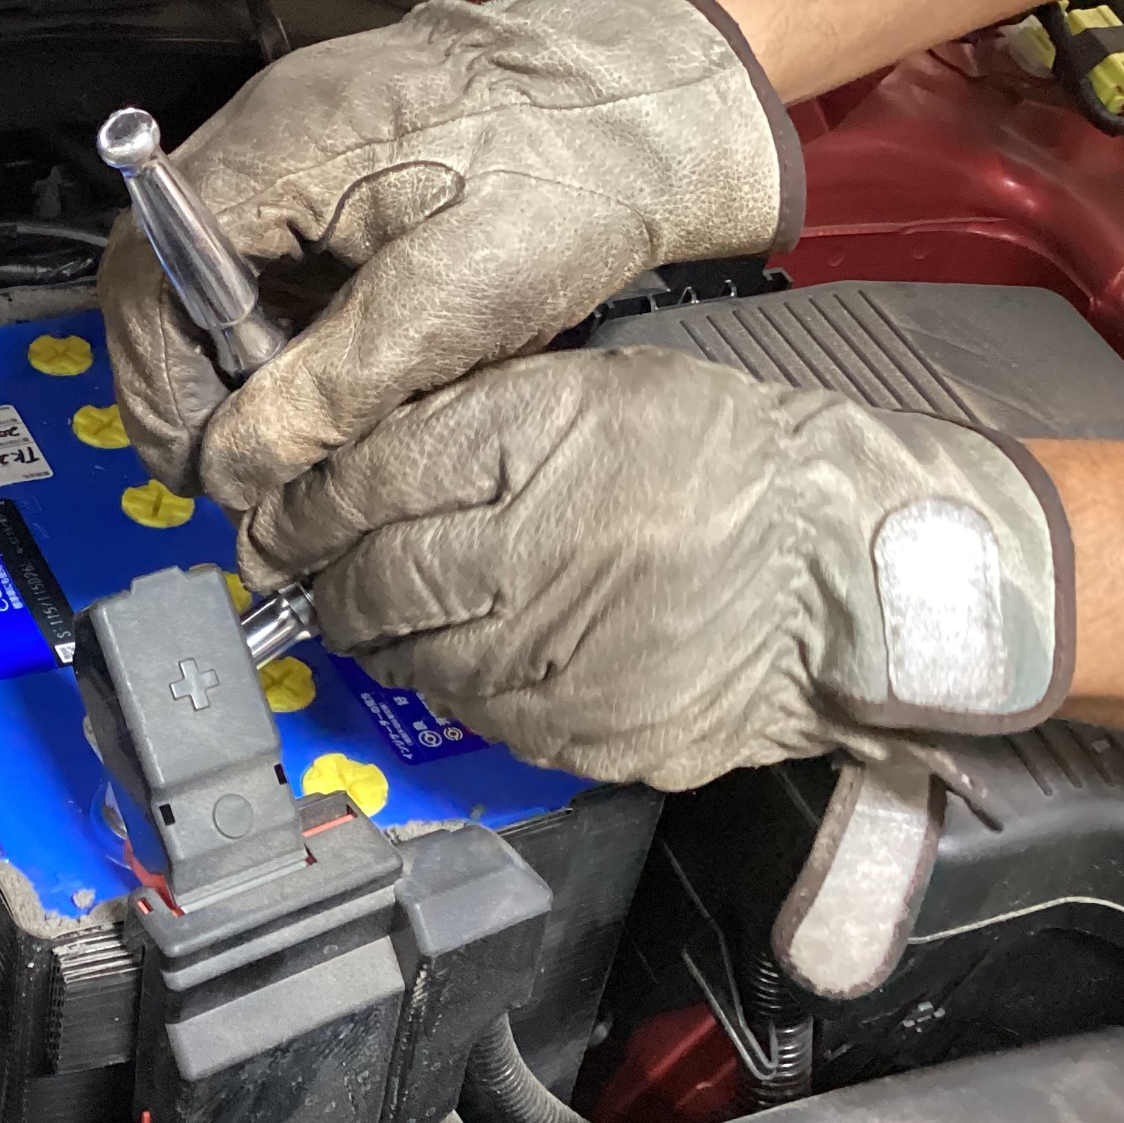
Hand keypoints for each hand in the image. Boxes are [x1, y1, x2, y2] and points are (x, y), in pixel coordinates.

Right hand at [97, 0, 798, 515]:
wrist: (659, 90)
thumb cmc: (580, 167)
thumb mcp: (462, 299)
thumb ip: (336, 386)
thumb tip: (236, 465)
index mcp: (278, 148)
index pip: (145, 277)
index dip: (156, 386)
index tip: (200, 465)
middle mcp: (266, 134)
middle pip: (166, 278)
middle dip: (194, 384)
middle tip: (245, 466)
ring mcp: (298, 145)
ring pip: (216, 276)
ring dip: (242, 363)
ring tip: (301, 430)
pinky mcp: (338, 166)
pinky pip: (274, 258)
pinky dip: (289, 329)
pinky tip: (345, 372)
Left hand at [240, 347, 1071, 789]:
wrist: (851, 572)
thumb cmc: (725, 459)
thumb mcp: (593, 390)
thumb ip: (471, 418)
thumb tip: (352, 461)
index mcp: (528, 445)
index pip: (359, 482)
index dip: (298, 506)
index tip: (272, 517)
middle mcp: (523, 551)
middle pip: (368, 577)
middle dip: (319, 577)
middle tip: (300, 570)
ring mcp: (547, 654)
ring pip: (406, 655)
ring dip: (373, 636)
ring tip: (372, 612)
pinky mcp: (576, 732)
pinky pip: (472, 711)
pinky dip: (450, 682)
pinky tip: (463, 653)